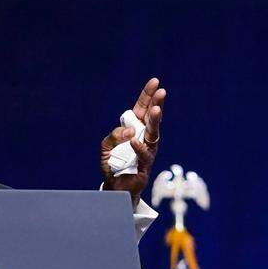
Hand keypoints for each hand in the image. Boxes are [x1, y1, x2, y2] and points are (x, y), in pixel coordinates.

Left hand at [99, 77, 165, 206]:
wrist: (116, 187)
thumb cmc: (114, 164)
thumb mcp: (106, 147)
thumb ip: (113, 135)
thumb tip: (128, 132)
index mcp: (135, 130)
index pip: (142, 109)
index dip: (147, 95)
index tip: (155, 81)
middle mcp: (144, 138)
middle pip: (151, 118)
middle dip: (156, 104)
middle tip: (161, 92)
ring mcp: (147, 151)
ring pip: (153, 134)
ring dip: (154, 121)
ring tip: (156, 110)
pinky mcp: (145, 166)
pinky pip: (143, 155)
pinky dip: (138, 148)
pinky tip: (133, 141)